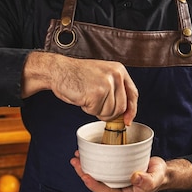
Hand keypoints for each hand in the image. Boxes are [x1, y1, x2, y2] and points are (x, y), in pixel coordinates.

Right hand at [22, 51, 137, 123]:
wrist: (59, 70)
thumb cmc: (78, 75)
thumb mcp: (102, 76)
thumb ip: (116, 90)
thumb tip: (125, 115)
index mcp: (119, 70)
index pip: (133, 94)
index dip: (131, 110)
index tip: (127, 121)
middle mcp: (116, 75)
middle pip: (121, 107)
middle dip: (108, 112)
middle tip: (95, 105)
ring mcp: (107, 84)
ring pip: (109, 112)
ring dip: (96, 110)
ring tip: (87, 97)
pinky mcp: (96, 93)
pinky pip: (96, 112)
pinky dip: (87, 109)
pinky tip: (82, 97)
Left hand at [70, 152, 191, 191]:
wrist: (161, 171)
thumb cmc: (158, 176)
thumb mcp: (155, 178)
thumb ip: (146, 180)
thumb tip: (134, 177)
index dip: (94, 186)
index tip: (86, 176)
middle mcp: (117, 190)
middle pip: (97, 184)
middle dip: (84, 174)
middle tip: (75, 162)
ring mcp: (116, 181)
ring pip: (97, 176)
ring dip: (86, 167)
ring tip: (77, 157)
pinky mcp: (115, 172)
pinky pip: (102, 168)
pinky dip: (94, 161)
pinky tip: (88, 153)